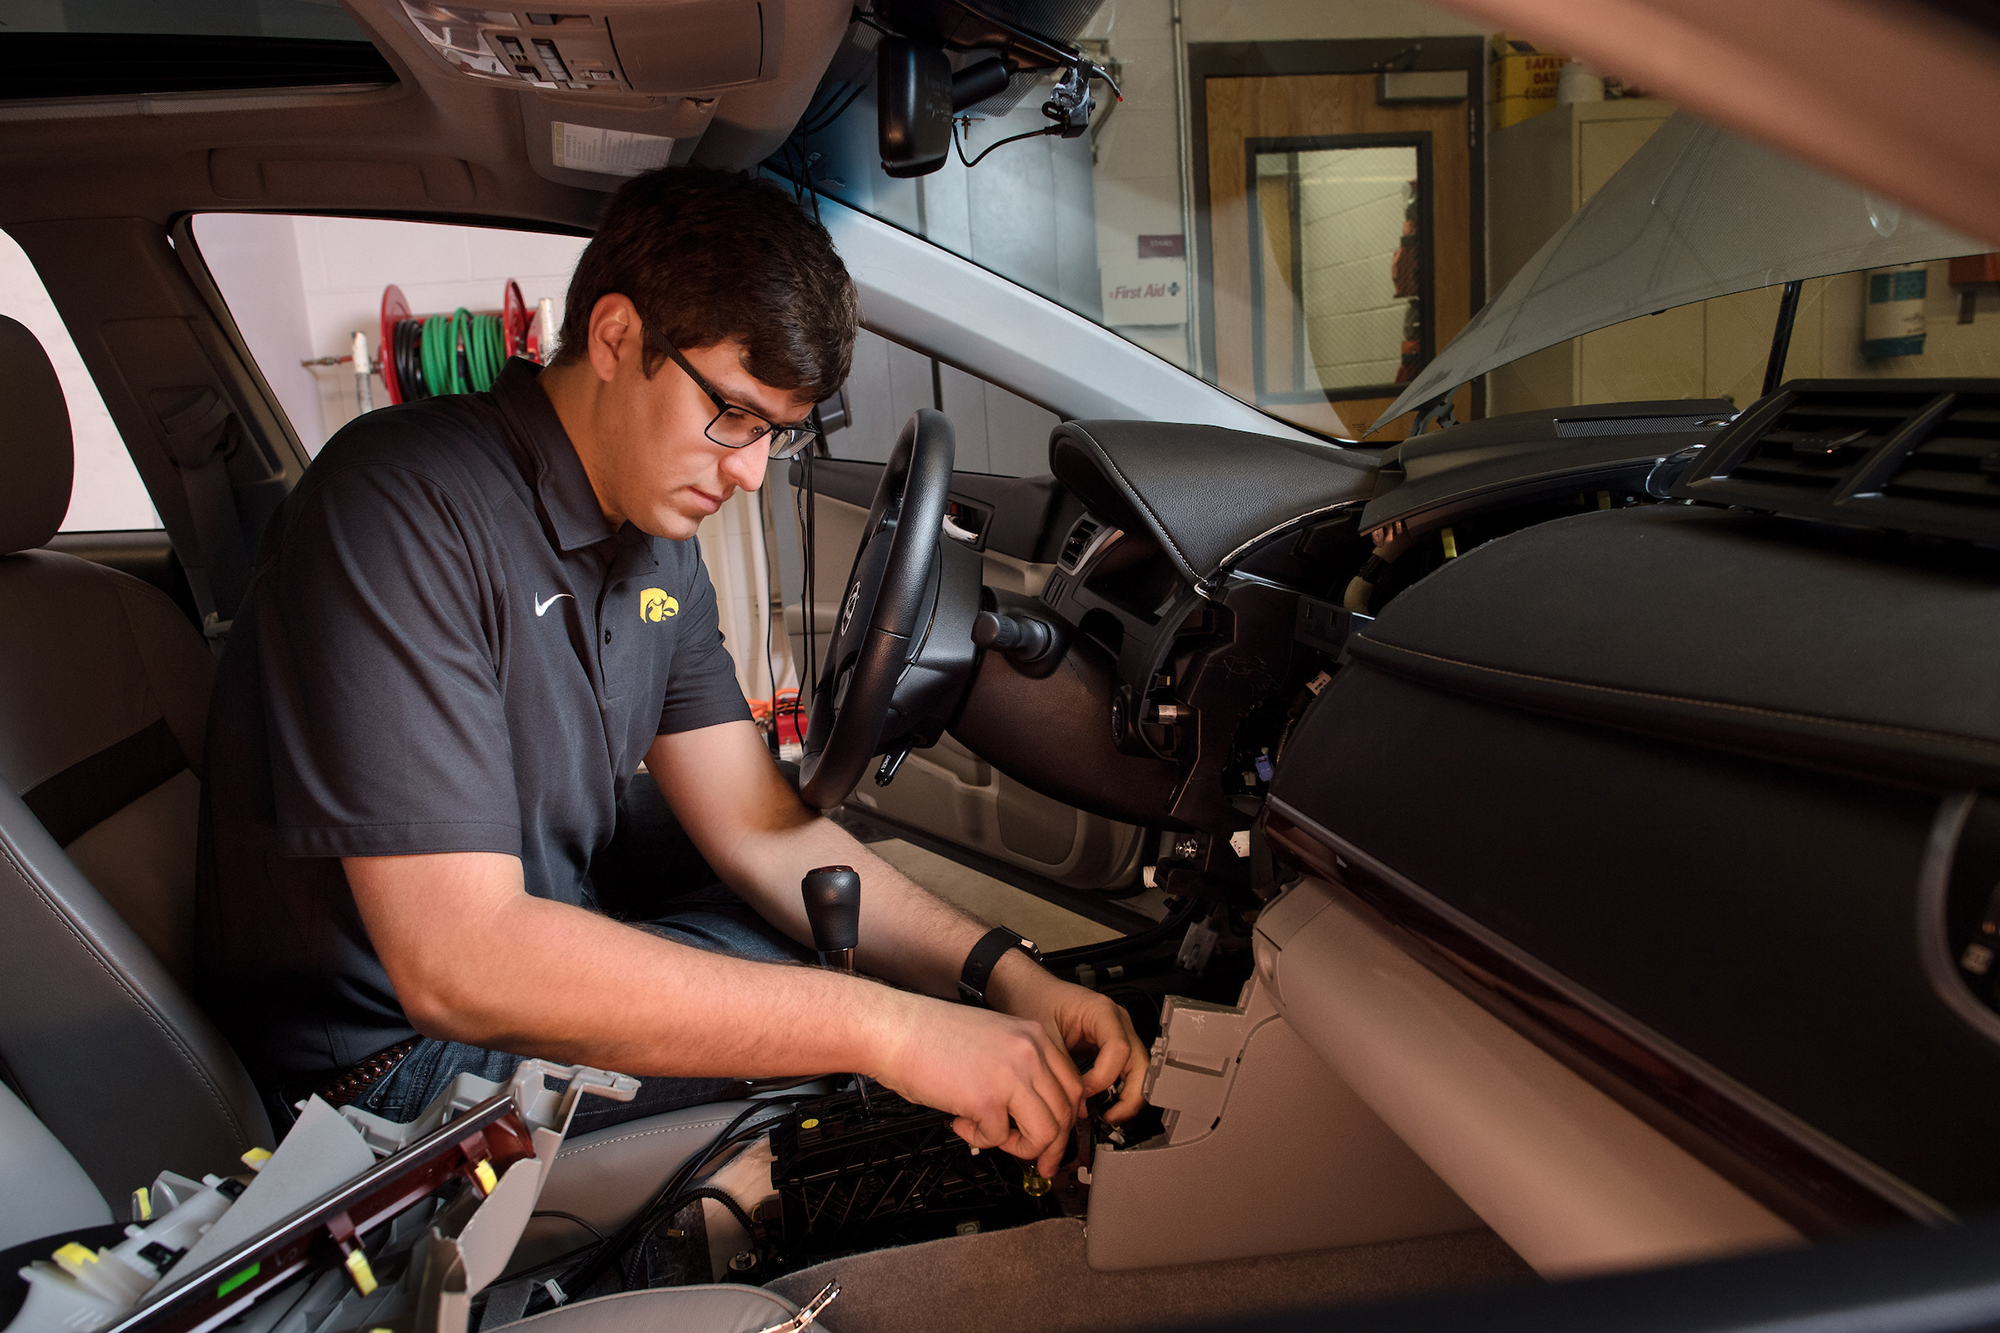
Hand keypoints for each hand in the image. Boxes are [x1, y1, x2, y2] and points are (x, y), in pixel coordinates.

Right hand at [868, 993, 1084, 1176]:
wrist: (896, 1030)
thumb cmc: (932, 1036)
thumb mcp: (994, 1039)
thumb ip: (1020, 1067)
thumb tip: (1034, 1109)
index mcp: (1033, 1037)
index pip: (1073, 1085)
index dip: (1066, 1119)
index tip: (1056, 1138)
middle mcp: (1029, 1053)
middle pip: (1065, 1112)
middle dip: (1051, 1145)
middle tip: (1036, 1159)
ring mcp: (1011, 1076)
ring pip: (1045, 1132)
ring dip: (1020, 1146)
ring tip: (993, 1137)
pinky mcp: (985, 1099)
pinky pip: (998, 1138)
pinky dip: (980, 1139)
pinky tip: (960, 1123)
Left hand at [985, 952, 1149, 1123]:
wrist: (1029, 991)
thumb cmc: (1036, 1001)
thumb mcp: (1044, 1037)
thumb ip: (1062, 1070)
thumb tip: (1076, 1104)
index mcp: (1102, 1012)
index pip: (1119, 1050)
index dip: (1103, 1077)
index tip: (1082, 1092)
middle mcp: (1117, 1022)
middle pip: (1140, 1064)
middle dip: (1130, 1096)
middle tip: (1110, 1118)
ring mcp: (1118, 1034)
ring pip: (1138, 1071)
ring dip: (1128, 1097)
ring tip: (1109, 1117)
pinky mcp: (1111, 1046)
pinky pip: (1125, 1072)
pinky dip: (1119, 1092)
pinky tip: (1104, 1106)